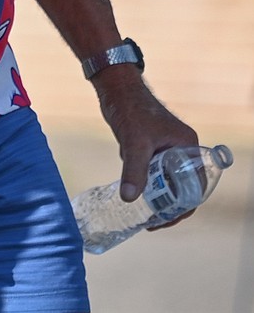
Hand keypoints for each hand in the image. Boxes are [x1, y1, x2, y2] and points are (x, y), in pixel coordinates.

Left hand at [93, 65, 199, 217]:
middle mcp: (183, 149)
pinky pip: (154, 172)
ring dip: (157, 196)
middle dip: (169, 206)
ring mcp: (168, 149)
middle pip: (183, 187)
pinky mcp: (152, 148)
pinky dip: (146, 183)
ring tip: (143, 215)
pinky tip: (132, 193)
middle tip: (152, 222)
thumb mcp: (135, 143)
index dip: (184, 207)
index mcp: (189, 147)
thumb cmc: (131, 110)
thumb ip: (134, 170)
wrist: (116, 90)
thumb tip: (129, 199)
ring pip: (167, 181)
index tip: (166, 220)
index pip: (196, 186)